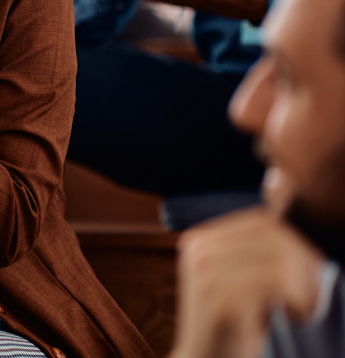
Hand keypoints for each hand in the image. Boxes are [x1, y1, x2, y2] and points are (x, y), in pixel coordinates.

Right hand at [172, 208, 325, 357]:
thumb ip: (260, 245)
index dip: (298, 246)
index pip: (264, 221)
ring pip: (281, 258)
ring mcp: (205, 272)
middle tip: (309, 298)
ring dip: (306, 287)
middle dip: (306, 265)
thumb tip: (280, 181)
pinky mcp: (220, 298)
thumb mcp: (243, 279)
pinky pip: (279, 283)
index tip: (308, 277)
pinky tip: (292, 318)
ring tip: (300, 309)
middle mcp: (198, 249)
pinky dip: (300, 302)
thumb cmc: (236, 326)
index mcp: (201, 240)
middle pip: (275, 235)